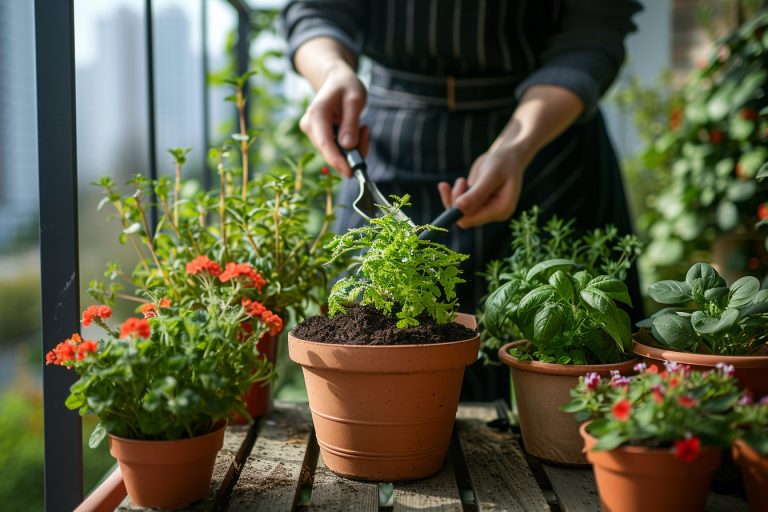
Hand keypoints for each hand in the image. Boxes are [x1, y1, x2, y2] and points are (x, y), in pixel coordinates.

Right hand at [299, 62, 368, 177]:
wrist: (337, 80)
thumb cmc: (346, 86)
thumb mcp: (354, 100)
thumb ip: (351, 123)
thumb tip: (348, 146)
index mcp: (317, 115)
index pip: (325, 144)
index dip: (338, 161)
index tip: (351, 172)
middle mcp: (310, 126)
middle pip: (331, 151)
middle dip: (352, 150)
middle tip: (366, 131)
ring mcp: (313, 133)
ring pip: (335, 153)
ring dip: (353, 146)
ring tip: (362, 126)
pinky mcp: (320, 137)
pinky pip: (337, 149)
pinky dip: (350, 145)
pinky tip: (356, 129)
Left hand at [437, 84, 583, 227]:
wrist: (512, 147)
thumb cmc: (507, 157)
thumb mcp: (491, 173)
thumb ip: (476, 193)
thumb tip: (459, 210)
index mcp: (501, 209)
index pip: (472, 220)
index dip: (458, 210)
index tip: (452, 191)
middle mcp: (493, 211)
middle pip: (465, 217)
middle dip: (456, 202)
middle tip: (455, 183)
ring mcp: (485, 206)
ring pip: (460, 210)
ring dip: (455, 196)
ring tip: (461, 180)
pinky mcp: (478, 199)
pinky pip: (460, 203)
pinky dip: (453, 193)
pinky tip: (452, 183)